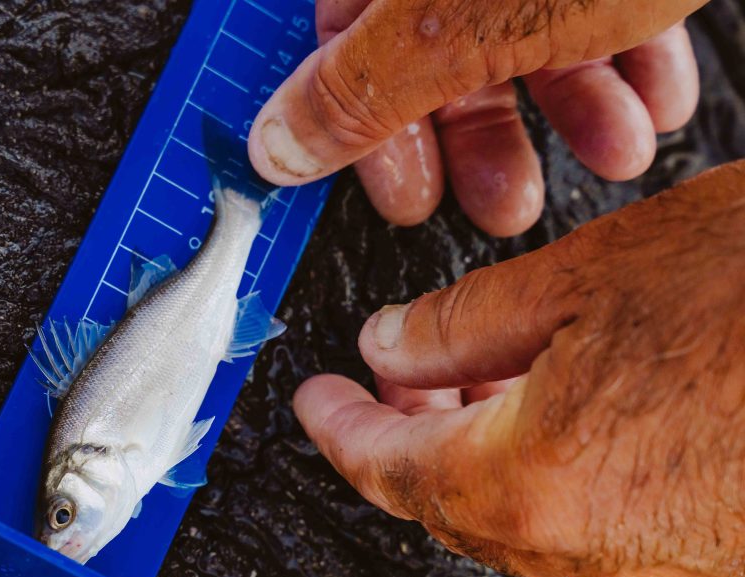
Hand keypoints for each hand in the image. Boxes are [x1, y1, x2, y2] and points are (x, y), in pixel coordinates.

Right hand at [248, 0, 703, 234]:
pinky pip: (609, 6)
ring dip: (575, 115)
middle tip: (504, 204)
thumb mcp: (457, 25)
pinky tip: (650, 107)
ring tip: (611, 157)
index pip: (340, 42)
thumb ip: (362, 91)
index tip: (406, 197)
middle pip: (440, 53)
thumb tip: (279, 146)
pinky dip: (632, 66)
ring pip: (534, 35)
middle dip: (483, 142)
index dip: (365, 133)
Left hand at [293, 160, 744, 576]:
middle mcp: (587, 541)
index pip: (388, 466)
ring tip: (466, 384)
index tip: (315, 402)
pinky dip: (547, 466)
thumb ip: (464, 326)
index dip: (339, 430)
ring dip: (474, 451)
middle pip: (446, 503)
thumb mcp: (585, 278)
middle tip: (385, 387)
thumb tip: (392, 347)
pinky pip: (590, 518)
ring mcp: (655, 557)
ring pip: (517, 515)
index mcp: (530, 478)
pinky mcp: (709, 548)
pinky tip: (559, 409)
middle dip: (403, 441)